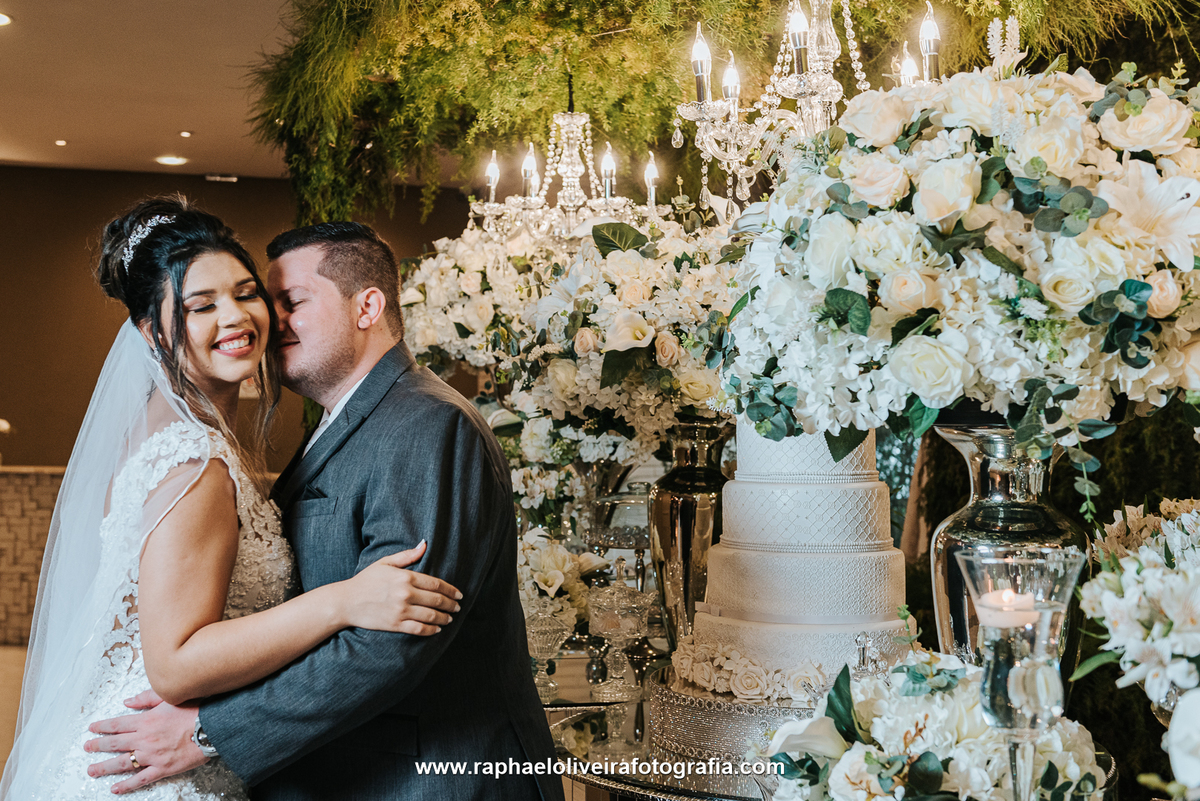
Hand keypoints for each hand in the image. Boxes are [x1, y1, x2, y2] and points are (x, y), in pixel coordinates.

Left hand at [85, 698, 207, 793]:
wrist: (212, 727)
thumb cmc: (196, 710)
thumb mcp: (170, 697)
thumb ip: (146, 698)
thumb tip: (127, 701)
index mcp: (146, 721)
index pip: (117, 724)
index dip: (102, 726)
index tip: (92, 728)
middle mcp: (144, 739)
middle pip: (115, 744)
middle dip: (98, 746)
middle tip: (87, 748)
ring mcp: (152, 756)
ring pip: (122, 763)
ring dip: (104, 767)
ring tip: (92, 770)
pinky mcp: (162, 769)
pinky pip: (140, 779)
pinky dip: (126, 785)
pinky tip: (115, 788)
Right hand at [342, 540, 462, 634]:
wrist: (346, 602)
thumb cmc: (366, 580)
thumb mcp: (385, 562)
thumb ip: (407, 556)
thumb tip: (424, 544)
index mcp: (405, 577)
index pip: (436, 584)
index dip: (451, 590)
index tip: (459, 594)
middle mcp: (405, 594)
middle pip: (437, 600)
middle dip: (451, 605)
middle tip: (458, 607)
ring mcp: (400, 610)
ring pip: (431, 616)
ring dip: (444, 618)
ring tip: (450, 619)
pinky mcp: (395, 625)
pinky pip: (419, 629)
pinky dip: (431, 630)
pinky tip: (437, 629)